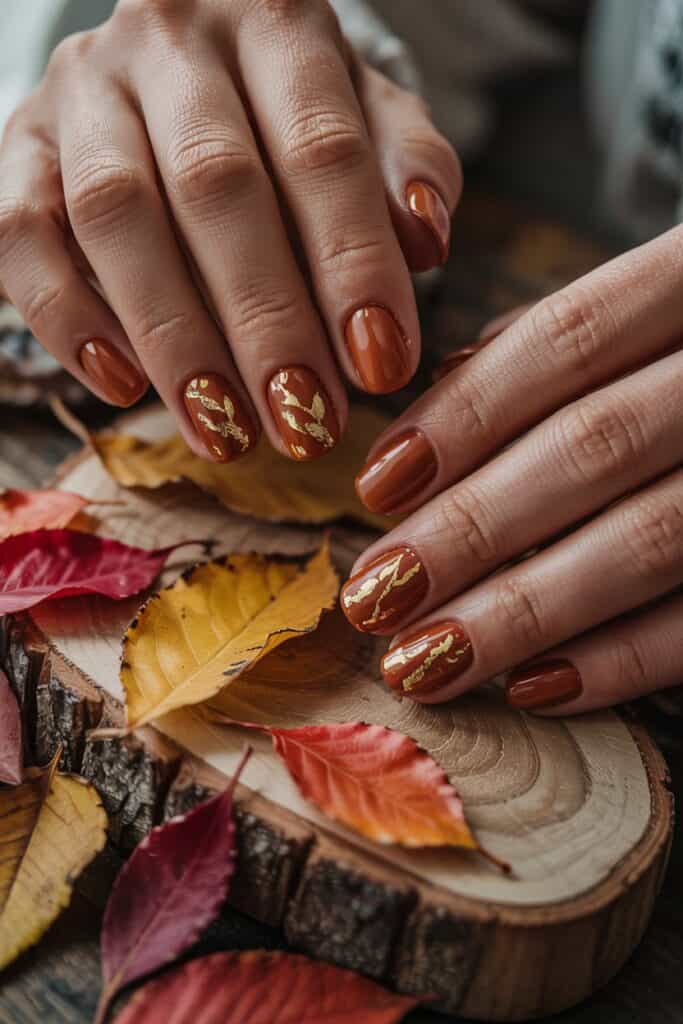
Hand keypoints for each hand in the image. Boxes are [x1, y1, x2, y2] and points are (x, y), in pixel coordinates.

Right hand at [0, 0, 459, 461]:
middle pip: (216, 186)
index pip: (322, 147)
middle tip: (307, 423)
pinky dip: (67, 317)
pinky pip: (21, 233)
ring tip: (227, 430)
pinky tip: (123, 388)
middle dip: (267, 320)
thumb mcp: (369, 117)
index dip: (353, 265)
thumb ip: (406, 166)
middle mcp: (170, 41)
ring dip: (176, 338)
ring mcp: (84, 91)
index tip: (384, 366)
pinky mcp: (21, 144)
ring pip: (116, 214)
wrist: (185, 58)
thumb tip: (427, 239)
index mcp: (274, 22)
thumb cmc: (292, 109)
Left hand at [342, 226, 682, 713]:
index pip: (570, 340)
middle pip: (595, 448)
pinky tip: (536, 688)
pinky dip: (629, 659)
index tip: (378, 485)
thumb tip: (442, 387)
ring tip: (423, 659)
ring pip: (653, 540)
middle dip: (471, 529)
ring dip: (523, 611)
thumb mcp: (672, 297)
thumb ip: (577, 340)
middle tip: (374, 594)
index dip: (465, 415)